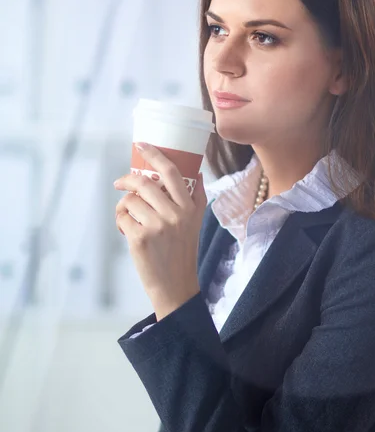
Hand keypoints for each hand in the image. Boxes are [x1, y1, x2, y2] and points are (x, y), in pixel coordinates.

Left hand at [114, 143, 206, 319]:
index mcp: (189, 208)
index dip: (155, 154)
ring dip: (124, 207)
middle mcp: (175, 215)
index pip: (172, 172)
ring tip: (130, 219)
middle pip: (144, 183)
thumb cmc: (182, 252)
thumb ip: (196, 198)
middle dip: (127, 180)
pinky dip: (120, 222)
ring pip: (130, 200)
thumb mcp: (195, 224)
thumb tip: (196, 172)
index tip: (142, 145)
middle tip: (120, 183)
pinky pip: (121, 217)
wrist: (175, 285)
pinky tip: (128, 232)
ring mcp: (157, 226)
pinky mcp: (140, 238)